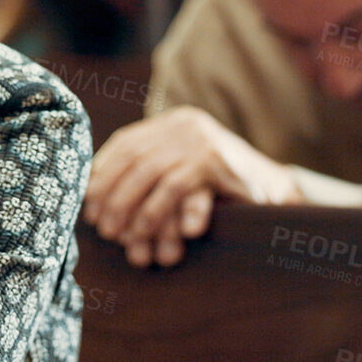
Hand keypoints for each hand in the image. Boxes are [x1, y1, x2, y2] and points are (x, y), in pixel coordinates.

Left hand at [84, 107, 300, 267]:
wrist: (273, 189)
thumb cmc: (218, 190)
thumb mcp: (180, 171)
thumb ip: (146, 173)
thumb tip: (92, 198)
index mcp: (170, 124)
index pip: (124, 144)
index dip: (102, 175)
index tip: (88, 205)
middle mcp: (183, 125)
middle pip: (134, 160)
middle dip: (114, 197)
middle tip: (105, 229)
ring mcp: (201, 141)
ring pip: (153, 175)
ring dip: (134, 210)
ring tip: (126, 237)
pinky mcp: (217, 163)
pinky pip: (182, 189)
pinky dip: (167, 212)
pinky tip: (154, 231)